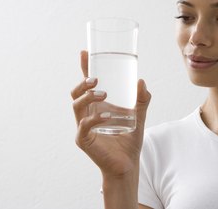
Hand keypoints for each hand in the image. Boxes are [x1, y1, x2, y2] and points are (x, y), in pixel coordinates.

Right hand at [71, 50, 150, 176]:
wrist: (127, 164)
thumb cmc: (129, 141)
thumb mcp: (139, 116)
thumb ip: (142, 100)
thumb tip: (141, 81)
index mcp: (96, 106)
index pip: (87, 85)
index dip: (84, 69)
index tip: (84, 53)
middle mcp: (87, 114)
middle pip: (76, 92)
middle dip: (83, 82)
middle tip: (96, 79)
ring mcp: (83, 127)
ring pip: (76, 106)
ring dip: (88, 96)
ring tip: (103, 93)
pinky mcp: (84, 140)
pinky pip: (84, 125)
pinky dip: (94, 118)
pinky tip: (106, 115)